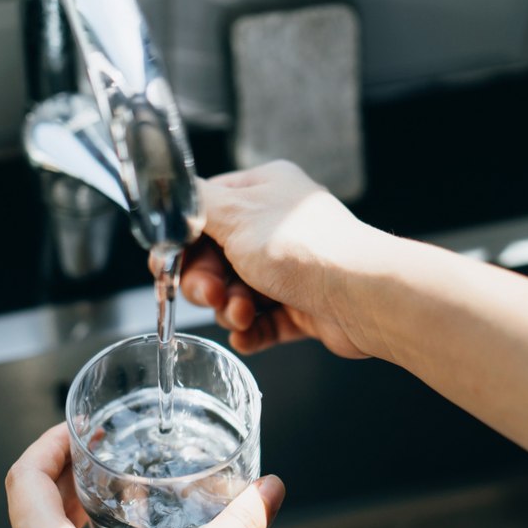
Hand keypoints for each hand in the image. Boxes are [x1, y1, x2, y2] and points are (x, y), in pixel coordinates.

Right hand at [178, 160, 380, 357]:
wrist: (361, 295)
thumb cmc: (302, 247)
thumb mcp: (234, 214)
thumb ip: (195, 205)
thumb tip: (172, 196)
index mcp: (262, 191)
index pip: (204, 213)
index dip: (182, 243)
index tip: (166, 267)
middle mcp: (275, 226)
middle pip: (215, 258)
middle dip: (206, 283)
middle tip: (212, 295)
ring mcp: (290, 268)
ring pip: (236, 293)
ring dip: (230, 309)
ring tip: (244, 314)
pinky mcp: (302, 306)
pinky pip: (262, 322)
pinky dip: (250, 331)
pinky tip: (246, 336)